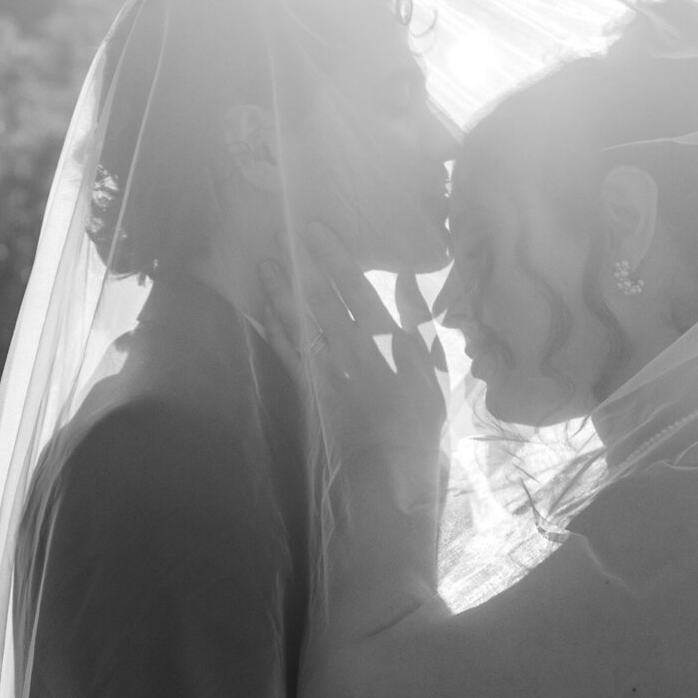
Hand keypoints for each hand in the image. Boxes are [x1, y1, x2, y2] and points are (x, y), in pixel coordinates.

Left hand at [261, 222, 446, 469]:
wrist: (392, 466)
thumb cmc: (421, 416)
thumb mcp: (433, 366)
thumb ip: (418, 319)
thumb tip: (408, 277)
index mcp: (386, 339)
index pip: (355, 288)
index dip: (334, 257)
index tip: (316, 230)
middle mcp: (352, 348)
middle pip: (321, 299)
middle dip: (301, 266)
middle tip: (281, 235)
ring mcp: (328, 369)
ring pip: (299, 323)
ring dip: (280, 293)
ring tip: (264, 266)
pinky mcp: (311, 390)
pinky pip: (289, 355)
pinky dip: (276, 332)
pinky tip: (264, 313)